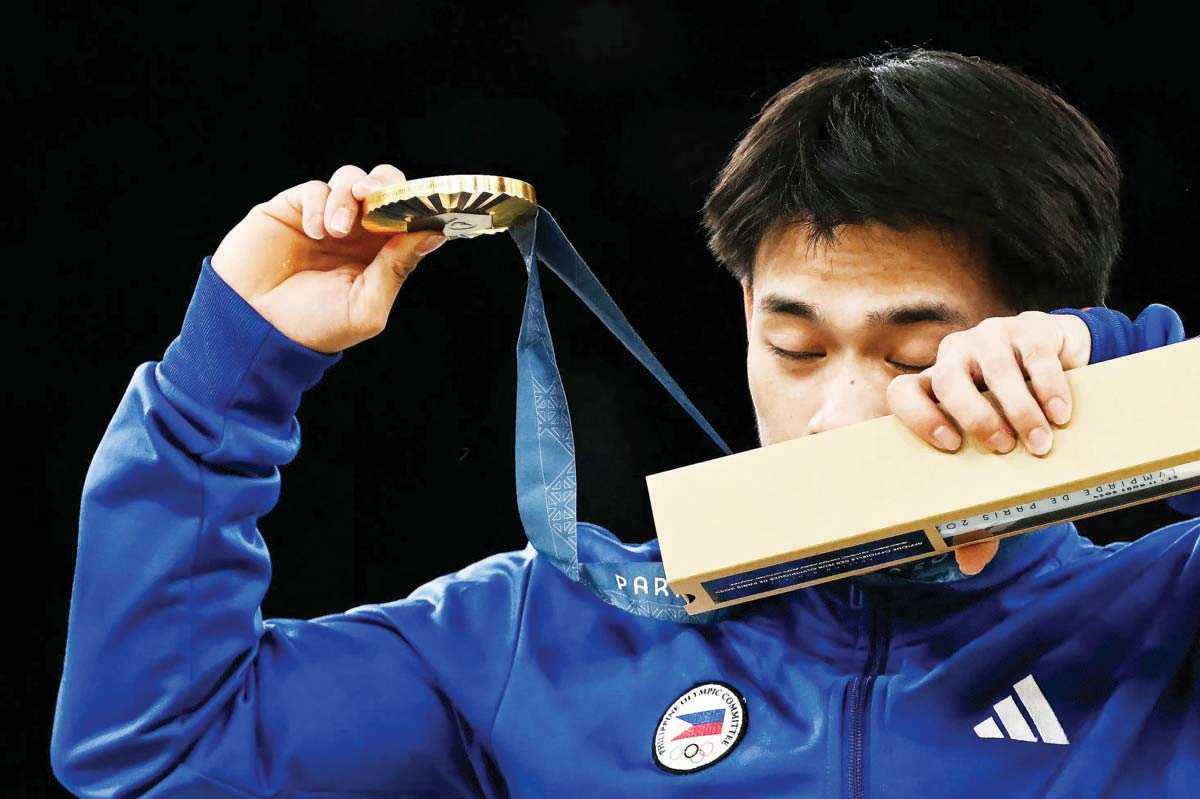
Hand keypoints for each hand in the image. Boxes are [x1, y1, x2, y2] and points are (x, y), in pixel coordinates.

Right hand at [210, 163, 448, 353]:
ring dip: (349, 197)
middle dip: (386, 184)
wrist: (256, 328)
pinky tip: (315, 232)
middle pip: (384, 185)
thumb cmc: (314, 326)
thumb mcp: (365, 308)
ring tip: (337, 230)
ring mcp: (327, 217)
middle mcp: (358, 232)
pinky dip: (320, 205)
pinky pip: (315, 189)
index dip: (419, 206)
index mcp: (381, 254)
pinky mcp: (294, 209)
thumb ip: (397, 269)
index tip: (423, 206)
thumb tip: (434, 233)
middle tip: (376, 196)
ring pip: (351, 179)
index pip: (411, 217)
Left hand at [885, 310, 1091, 574]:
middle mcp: (953, 358)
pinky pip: (1034, 353)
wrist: (1064, 363)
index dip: (919, 417)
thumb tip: (969, 566)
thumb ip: (981, 506)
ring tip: (1041, 443)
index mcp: (933, 388)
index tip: (949, 446)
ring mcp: (990, 337)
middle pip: (946, 379)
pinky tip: (1062, 413)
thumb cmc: (1016, 421)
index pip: (903, 392)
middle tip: (1003, 448)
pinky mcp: (1030, 326)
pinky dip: (1049, 385)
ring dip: (1018, 408)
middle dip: (974, 415)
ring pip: (993, 367)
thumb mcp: (999, 461)